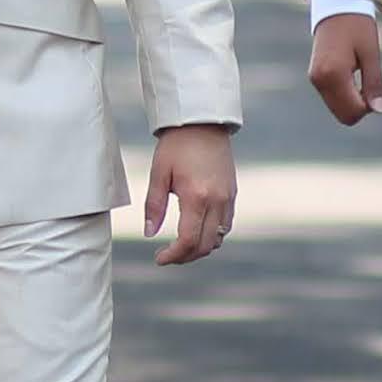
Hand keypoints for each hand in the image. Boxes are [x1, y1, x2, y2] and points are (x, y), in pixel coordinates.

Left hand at [142, 123, 236, 265]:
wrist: (202, 123)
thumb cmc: (176, 145)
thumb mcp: (158, 174)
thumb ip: (153, 206)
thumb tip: (149, 234)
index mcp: (197, 197)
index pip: (188, 240)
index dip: (174, 256)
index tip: (159, 258)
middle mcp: (217, 201)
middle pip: (206, 245)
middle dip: (186, 257)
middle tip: (167, 255)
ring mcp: (228, 198)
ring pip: (219, 238)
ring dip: (200, 248)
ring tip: (180, 245)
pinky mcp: (233, 194)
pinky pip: (226, 225)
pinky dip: (212, 234)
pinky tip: (196, 230)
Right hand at [307, 10, 381, 125]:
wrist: (335, 6)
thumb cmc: (357, 26)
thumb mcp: (371, 53)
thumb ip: (374, 83)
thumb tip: (379, 110)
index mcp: (334, 74)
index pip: (353, 111)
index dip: (369, 107)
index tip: (375, 87)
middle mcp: (320, 81)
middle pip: (343, 116)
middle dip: (360, 108)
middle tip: (369, 85)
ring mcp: (315, 80)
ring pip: (337, 109)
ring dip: (352, 102)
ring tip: (360, 77)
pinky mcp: (314, 77)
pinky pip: (332, 99)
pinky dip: (344, 96)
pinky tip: (351, 76)